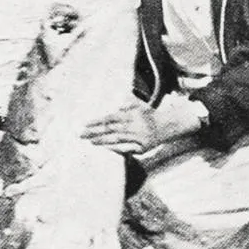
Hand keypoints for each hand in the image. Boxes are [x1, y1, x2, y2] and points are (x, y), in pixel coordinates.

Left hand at [81, 95, 204, 154]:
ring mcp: (138, 138)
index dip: (97, 121)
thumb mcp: (139, 104)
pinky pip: (127, 149)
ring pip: (117, 140)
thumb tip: (117, 99)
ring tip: (89, 142)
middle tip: (80, 134)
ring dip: (102, 141)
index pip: (110, 118)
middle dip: (95, 132)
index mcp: (132, 115)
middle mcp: (135, 126)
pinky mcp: (142, 148)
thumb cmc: (149, 114)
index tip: (84, 124)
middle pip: (111, 129)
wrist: (167, 126)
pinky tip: (106, 148)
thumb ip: (128, 101)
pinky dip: (116, 149)